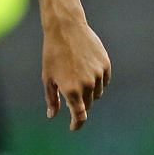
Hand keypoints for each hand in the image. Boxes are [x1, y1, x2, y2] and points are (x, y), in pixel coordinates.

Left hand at [42, 17, 111, 131]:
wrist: (66, 28)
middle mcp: (87, 85)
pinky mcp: (105, 65)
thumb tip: (53, 115)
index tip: (74, 126)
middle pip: (88, 104)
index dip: (77, 124)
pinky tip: (88, 70)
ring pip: (97, 93)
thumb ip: (52, 99)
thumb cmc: (53, 53)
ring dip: (89, 91)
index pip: (79, 116)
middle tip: (70, 91)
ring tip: (78, 76)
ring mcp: (98, 75)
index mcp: (71, 90)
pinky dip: (98, 81)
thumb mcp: (48, 77)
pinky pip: (104, 81)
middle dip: (80, 102)